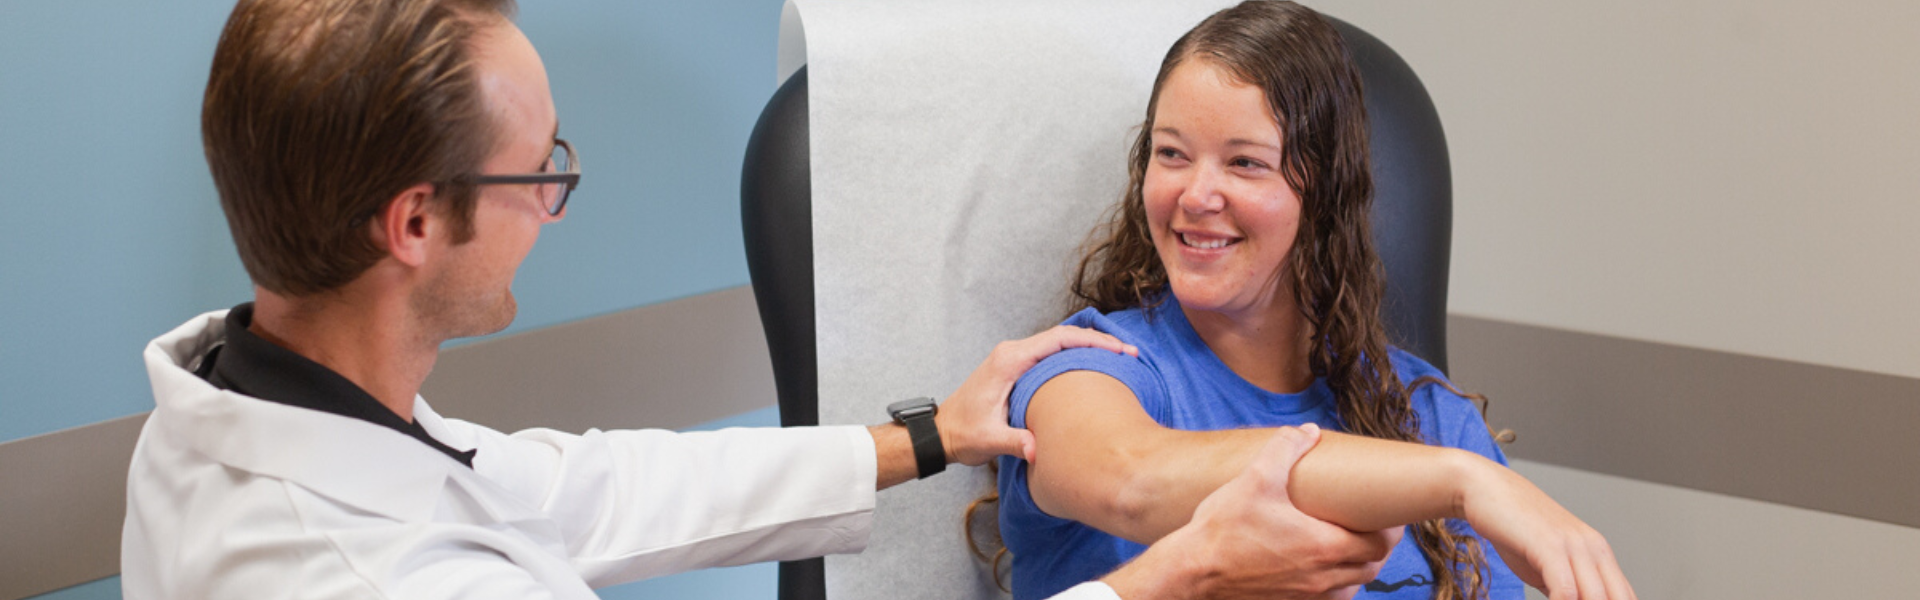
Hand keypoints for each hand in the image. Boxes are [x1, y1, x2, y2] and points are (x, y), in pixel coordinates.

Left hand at [937, 325, 1135, 465]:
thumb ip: (1015, 442)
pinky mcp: (1018, 367)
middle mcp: (1013, 352)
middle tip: (1130, 355)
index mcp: (1009, 360)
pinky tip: (1095, 369)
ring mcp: (1015, 358)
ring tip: (1121, 359)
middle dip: (1099, 342)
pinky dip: (1076, 357)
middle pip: (1064, 336)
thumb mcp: (989, 440)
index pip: (1058, 340)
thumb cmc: (963, 433)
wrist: (943, 432)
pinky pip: (1052, 354)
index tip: (1119, 351)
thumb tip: (1037, 450)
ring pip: (1060, 343)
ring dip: (1089, 348)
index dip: (1092, 342)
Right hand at [1106, 425, 1399, 599]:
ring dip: (1359, 566)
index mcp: (1324, 546)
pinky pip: (1330, 599)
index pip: (1380, 543)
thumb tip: (1308, 431)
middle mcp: (1322, 576)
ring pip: (1353, 586)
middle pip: (1372, 566)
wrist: (1192, 572)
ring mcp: (1307, 595)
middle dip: (1379, 545)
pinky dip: (1338, 584)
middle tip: (1375, 524)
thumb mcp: (1256, 479)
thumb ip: (1285, 449)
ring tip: (1352, 546)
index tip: (1390, 512)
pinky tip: (1324, 568)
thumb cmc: (1223, 528)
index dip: (1392, 528)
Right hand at [1457, 460, 1636, 599]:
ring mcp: (1573, 545)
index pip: (1624, 597)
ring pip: (1596, 598)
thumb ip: (1564, 586)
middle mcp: (1593, 548)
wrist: (1485, 489)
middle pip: (1616, 599)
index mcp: (1598, 553)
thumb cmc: (1514, 525)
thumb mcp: (1546, 562)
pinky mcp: (1549, 545)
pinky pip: (1565, 590)